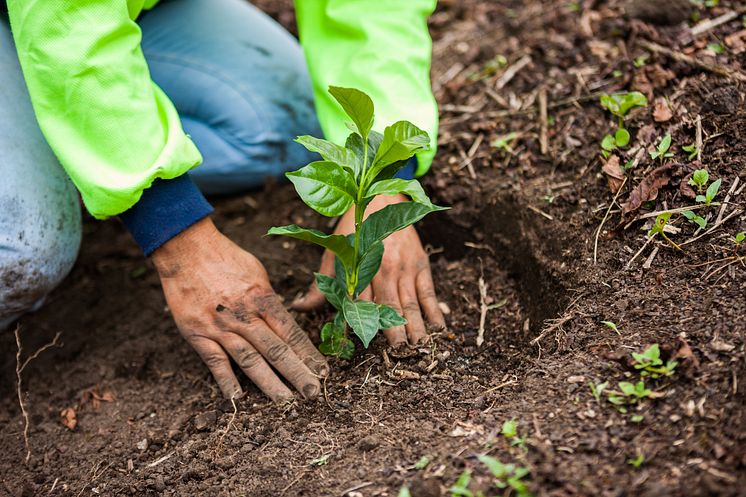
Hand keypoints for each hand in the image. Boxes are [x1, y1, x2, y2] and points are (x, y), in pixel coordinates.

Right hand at [152, 218, 328, 400]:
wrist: (186, 249)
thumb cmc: (226, 258)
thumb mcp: (258, 273)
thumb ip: (269, 299)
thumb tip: (283, 319)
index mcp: (262, 299)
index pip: (291, 333)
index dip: (308, 354)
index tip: (323, 372)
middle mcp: (244, 316)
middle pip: (276, 350)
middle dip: (297, 373)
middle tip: (313, 393)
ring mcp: (220, 326)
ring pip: (249, 360)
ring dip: (269, 383)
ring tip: (285, 401)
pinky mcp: (197, 333)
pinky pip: (214, 361)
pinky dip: (226, 380)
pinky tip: (237, 398)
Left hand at [293, 194, 445, 346]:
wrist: (380, 197)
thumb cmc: (353, 230)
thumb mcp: (333, 254)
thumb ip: (320, 284)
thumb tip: (299, 308)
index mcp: (360, 268)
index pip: (360, 303)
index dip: (363, 324)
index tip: (366, 344)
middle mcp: (383, 269)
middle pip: (389, 306)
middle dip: (395, 331)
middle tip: (400, 354)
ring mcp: (405, 268)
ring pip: (411, 302)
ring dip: (417, 325)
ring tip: (420, 346)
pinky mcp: (420, 264)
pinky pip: (429, 292)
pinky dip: (434, 310)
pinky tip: (439, 327)